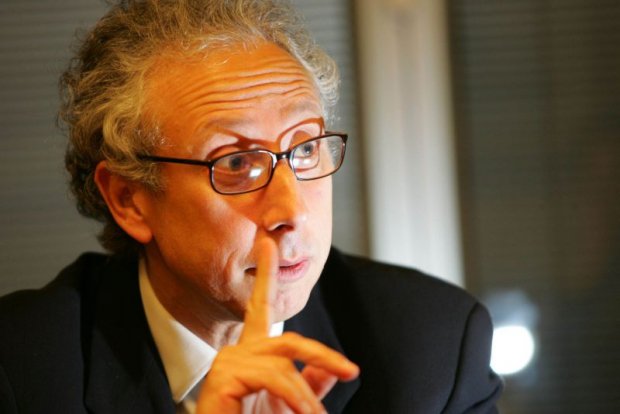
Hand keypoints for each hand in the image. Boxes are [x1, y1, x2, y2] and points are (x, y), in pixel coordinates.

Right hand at [196, 239, 358, 412]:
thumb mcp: (288, 406)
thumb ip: (309, 385)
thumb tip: (334, 369)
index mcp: (252, 352)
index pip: (261, 306)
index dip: (266, 274)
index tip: (267, 243)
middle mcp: (238, 351)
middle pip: (290, 339)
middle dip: (322, 354)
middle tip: (351, 372)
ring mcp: (229, 362)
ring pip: (285, 365)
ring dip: (307, 399)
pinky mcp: (223, 376)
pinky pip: (272, 378)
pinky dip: (295, 398)